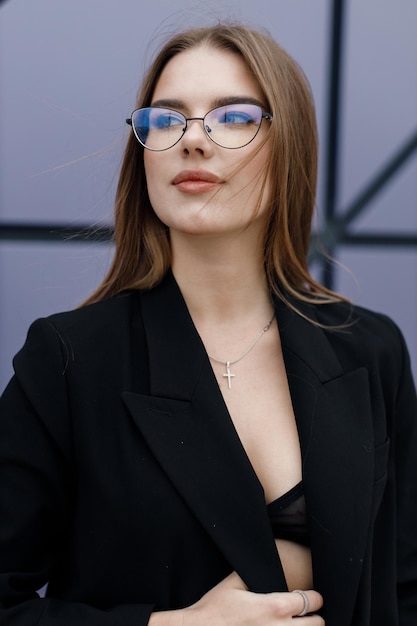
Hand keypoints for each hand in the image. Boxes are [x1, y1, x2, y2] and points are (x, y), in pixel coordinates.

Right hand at [183, 571, 323, 624]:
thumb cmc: (214, 609)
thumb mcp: (233, 583)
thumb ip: (255, 573)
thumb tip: (267, 562)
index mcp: (273, 606)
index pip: (311, 601)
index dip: (314, 597)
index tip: (312, 597)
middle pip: (317, 624)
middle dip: (314, 617)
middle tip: (306, 614)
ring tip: (296, 625)